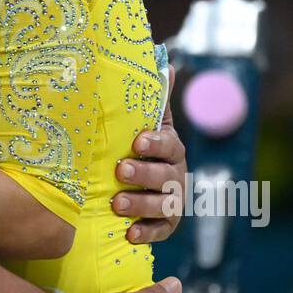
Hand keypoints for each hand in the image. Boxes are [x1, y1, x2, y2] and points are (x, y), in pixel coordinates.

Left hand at [111, 64, 186, 243]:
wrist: (133, 183)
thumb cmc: (136, 147)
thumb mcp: (144, 122)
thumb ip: (153, 97)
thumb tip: (164, 58)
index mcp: (171, 148)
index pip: (169, 144)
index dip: (156, 143)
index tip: (137, 141)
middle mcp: (176, 175)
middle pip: (166, 176)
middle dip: (144, 173)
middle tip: (120, 169)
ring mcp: (172, 202)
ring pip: (164, 204)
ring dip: (141, 204)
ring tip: (117, 202)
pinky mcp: (164, 225)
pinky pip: (160, 232)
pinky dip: (146, 233)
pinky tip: (129, 234)